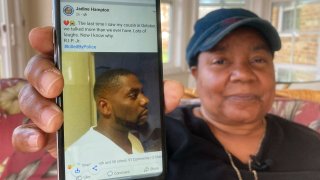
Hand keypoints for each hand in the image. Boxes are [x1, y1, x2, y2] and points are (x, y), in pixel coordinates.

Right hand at [12, 26, 183, 157]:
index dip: (49, 39)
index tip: (45, 37)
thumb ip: (155, 95)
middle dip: (43, 73)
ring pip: (29, 98)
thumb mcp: (139, 104)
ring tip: (56, 121)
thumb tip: (173, 91)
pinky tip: (41, 140)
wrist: (109, 146)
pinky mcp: (44, 133)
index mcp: (80, 71)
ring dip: (39, 107)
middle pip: (39, 69)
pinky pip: (25, 131)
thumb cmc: (118, 116)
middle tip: (56, 84)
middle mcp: (60, 85)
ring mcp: (49, 108)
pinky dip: (28, 135)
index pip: (60, 48)